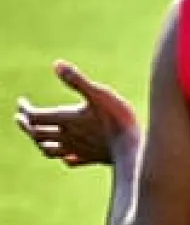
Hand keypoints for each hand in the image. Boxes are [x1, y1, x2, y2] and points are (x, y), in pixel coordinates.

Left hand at [14, 61, 140, 166]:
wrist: (133, 149)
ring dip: (39, 141)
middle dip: (26, 125)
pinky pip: (70, 161)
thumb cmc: (117, 119)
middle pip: (37, 133)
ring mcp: (77, 150)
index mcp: (66, 120)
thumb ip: (77, 81)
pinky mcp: (90, 158)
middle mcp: (67, 137)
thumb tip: (57, 64)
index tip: (22, 102)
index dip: (25, 109)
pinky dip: (63, 157)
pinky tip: (66, 156)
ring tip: (37, 135)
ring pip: (48, 150)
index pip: (35, 116)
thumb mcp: (100, 94)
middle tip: (21, 117)